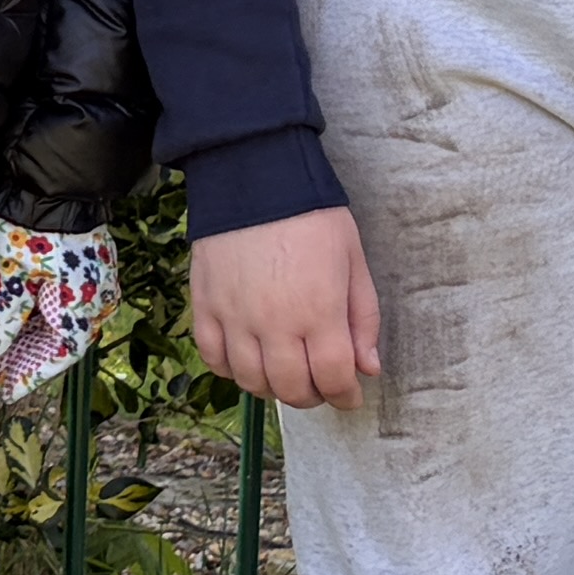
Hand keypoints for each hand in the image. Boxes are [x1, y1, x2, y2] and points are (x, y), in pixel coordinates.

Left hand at [0, 217, 119, 407]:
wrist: (54, 179)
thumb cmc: (29, 228)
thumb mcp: (6, 276)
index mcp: (83, 306)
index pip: (60, 353)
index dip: (31, 373)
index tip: (4, 389)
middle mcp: (99, 299)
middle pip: (62, 341)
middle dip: (27, 358)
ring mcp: (97, 282)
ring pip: (63, 323)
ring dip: (32, 338)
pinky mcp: (89, 267)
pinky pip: (66, 304)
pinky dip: (41, 317)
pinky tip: (18, 322)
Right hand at [187, 204, 380, 409]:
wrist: (255, 178)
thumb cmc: (312, 217)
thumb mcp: (353, 261)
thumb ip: (363, 318)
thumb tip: (367, 368)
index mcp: (319, 311)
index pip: (333, 378)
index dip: (346, 395)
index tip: (350, 395)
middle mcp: (275, 323)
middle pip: (292, 388)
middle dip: (313, 396)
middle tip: (320, 384)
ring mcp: (235, 317)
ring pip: (252, 381)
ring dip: (273, 389)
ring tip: (285, 375)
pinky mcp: (205, 306)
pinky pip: (213, 359)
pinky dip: (232, 370)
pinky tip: (248, 360)